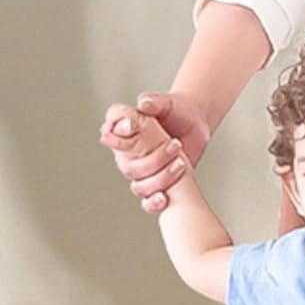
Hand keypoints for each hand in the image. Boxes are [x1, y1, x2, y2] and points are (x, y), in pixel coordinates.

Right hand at [100, 90, 210, 211]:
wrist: (195, 125)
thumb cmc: (177, 110)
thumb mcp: (166, 103)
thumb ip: (153, 102)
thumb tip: (143, 103)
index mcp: (124, 130)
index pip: (109, 132)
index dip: (115, 133)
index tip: (131, 127)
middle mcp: (128, 153)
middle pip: (126, 165)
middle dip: (152, 159)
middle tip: (174, 144)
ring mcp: (142, 171)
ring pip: (138, 185)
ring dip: (160, 178)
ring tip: (181, 164)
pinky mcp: (156, 185)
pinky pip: (147, 202)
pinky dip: (153, 202)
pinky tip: (164, 197)